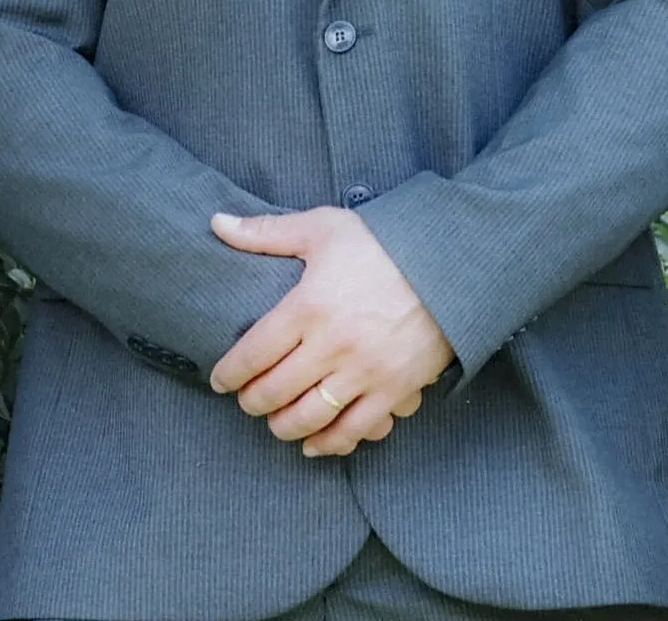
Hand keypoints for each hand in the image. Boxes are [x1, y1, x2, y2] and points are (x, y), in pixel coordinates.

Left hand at [207, 208, 454, 456]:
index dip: (229, 373)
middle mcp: (332, 345)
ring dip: (284, 427)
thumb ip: (266, 232)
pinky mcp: (395, 390)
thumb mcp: (323, 228)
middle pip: (275, 391)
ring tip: (276, 422)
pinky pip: (355, 430)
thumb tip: (216, 223)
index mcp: (309, 305)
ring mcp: (365, 372)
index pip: (253, 353)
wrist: (450, 261)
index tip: (220, 380)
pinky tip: (315, 444)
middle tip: (246, 401)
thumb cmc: (383, 242)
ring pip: (309, 418)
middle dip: (252, 403)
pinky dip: (330, 444)